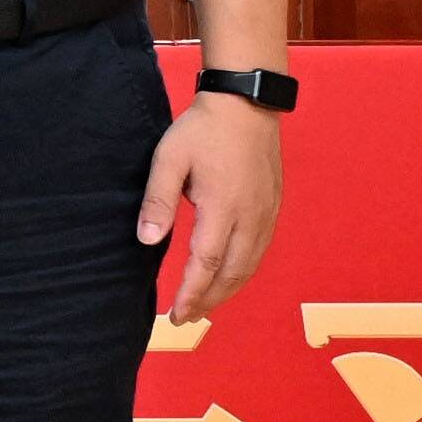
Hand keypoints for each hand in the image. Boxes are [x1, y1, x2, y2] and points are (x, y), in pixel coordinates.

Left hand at [137, 92, 282, 321]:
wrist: (246, 103)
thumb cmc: (203, 129)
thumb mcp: (170, 159)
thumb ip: (158, 200)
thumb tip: (148, 240)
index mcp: (223, 207)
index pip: (207, 264)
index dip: (192, 294)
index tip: (176, 315)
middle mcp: (250, 217)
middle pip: (232, 273)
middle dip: (209, 300)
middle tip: (186, 319)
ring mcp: (266, 213)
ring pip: (249, 266)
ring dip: (227, 291)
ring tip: (204, 306)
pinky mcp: (273, 207)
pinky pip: (260, 251)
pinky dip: (244, 273)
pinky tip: (229, 278)